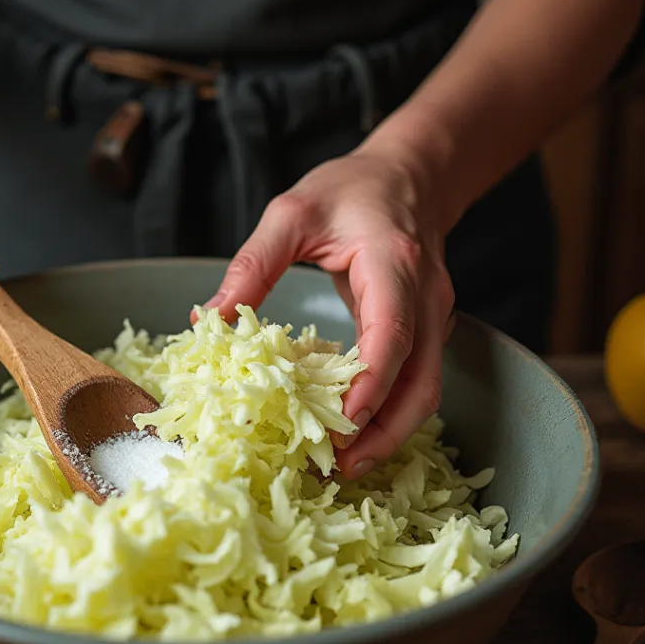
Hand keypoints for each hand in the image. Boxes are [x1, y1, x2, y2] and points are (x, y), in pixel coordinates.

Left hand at [202, 147, 454, 477]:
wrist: (409, 175)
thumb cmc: (351, 189)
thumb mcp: (292, 213)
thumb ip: (254, 265)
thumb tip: (212, 320)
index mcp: (393, 265)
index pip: (392, 335)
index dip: (370, 385)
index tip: (343, 423)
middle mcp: (425, 297)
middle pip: (421, 382)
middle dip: (386, 432)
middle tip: (342, 468)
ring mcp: (433, 317)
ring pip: (426, 390)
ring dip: (391, 432)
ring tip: (346, 465)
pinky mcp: (425, 330)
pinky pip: (415, 380)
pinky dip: (390, 412)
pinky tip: (355, 432)